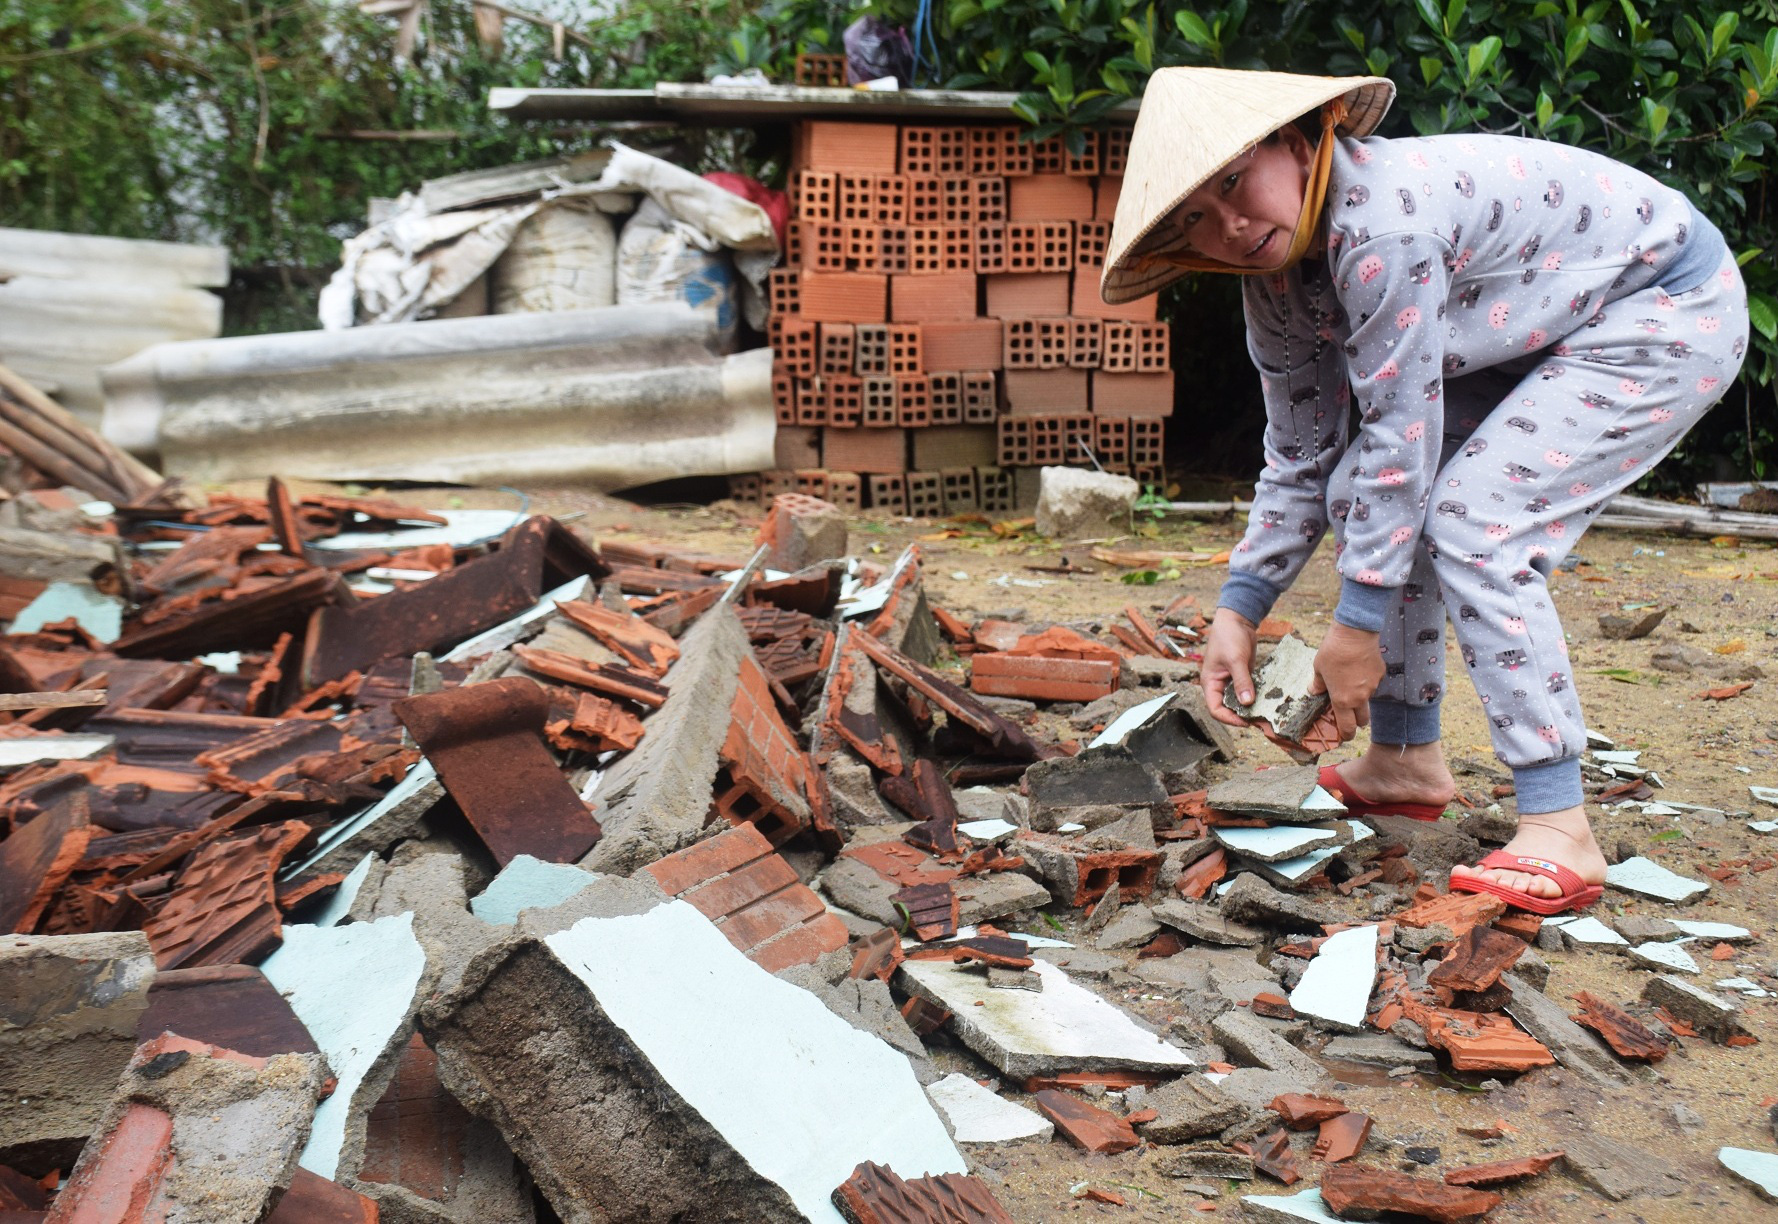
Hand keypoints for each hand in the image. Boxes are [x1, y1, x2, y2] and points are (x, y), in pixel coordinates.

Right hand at [1202, 608, 1258, 728]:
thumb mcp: (1235, 659)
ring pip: (1239, 702)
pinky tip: (1268, 701)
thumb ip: (1241, 681)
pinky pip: (1248, 692)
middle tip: (1259, 720)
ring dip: (1250, 708)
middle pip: (1228, 708)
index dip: (1229, 718)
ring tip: (1265, 714)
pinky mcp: (1243, 676)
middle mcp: (1219, 685)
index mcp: (1210, 683)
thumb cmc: (1229, 636)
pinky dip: (1256, 697)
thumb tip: (1247, 703)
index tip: (1245, 721)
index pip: (1215, 709)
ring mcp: (1231, 681)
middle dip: (1241, 716)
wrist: (1237, 620)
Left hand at [1310, 622, 1385, 741]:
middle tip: (1348, 715)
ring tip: (1350, 682)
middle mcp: (1360, 698)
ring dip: (1361, 699)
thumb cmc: (1333, 651)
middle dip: (1356, 721)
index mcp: (1342, 700)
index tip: (1343, 736)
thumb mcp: (1318, 669)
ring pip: (1368, 700)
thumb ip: (1318, 685)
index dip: (1346, 735)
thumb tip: (1315, 692)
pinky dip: (1367, 681)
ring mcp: (1372, 687)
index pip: (1347, 728)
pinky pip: (1373, 684)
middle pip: (1362, 720)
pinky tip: (1359, 668)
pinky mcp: (1380, 675)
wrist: (1355, 633)